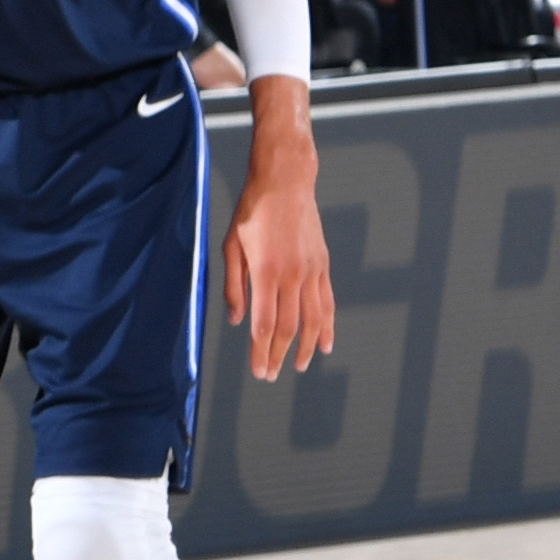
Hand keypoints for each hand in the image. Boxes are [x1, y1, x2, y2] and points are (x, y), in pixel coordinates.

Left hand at [222, 144, 336, 380]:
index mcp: (266, 272)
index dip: (261, 351)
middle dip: (279, 355)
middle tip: (270, 376)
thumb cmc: (252, 213)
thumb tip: (236, 321)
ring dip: (307, 347)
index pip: (264, 324)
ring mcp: (312, 271)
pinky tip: (327, 344)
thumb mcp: (230, 246)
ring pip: (313, 319)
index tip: (258, 372)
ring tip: (300, 366)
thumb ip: (234, 286)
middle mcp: (292, 275)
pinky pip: (328, 302)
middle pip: (289, 327)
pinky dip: (328, 326)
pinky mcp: (323, 266)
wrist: (286, 184)